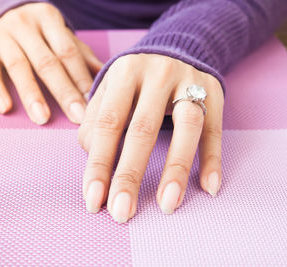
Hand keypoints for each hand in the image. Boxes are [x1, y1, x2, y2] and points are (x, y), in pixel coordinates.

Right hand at [0, 3, 102, 123]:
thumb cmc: (37, 33)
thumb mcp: (59, 36)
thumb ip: (81, 55)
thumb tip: (108, 76)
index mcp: (48, 19)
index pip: (67, 52)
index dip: (80, 78)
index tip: (92, 103)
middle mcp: (25, 25)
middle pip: (46, 61)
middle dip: (63, 91)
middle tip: (76, 117)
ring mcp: (2, 37)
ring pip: (19, 67)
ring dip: (31, 95)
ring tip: (42, 119)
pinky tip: (5, 109)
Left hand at [78, 54, 223, 222]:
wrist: (175, 48)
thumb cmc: (136, 79)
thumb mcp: (110, 88)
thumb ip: (96, 118)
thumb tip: (91, 155)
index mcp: (124, 73)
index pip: (108, 124)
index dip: (99, 163)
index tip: (93, 199)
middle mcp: (157, 74)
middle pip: (142, 130)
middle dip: (129, 174)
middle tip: (121, 211)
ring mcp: (190, 82)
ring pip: (186, 128)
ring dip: (177, 169)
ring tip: (167, 205)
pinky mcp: (215, 93)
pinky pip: (215, 130)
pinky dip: (213, 159)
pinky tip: (209, 187)